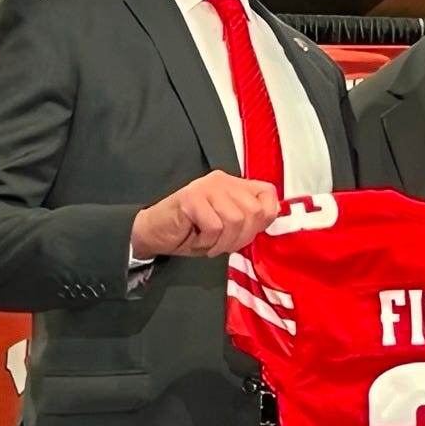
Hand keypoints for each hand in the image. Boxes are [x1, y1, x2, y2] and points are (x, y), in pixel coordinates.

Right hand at [131, 171, 280, 259]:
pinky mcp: (191, 198)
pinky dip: (208, 241)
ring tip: (209, 243)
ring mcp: (206, 187)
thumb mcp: (227, 228)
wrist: (153, 234)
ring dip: (224, 242)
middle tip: (223, 244)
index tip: (248, 233)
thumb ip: (248, 219)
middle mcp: (222, 180)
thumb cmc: (190, 233)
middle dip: (242, 237)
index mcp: (234, 184)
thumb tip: (271, 217)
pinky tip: (197, 239)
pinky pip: (215, 226)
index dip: (265, 217)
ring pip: (236, 220)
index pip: (268, 193)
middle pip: (254, 211)